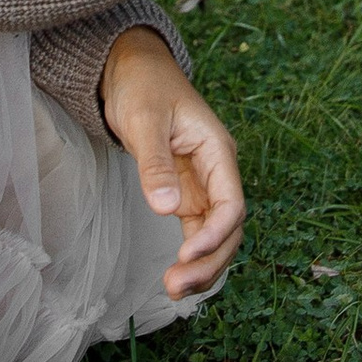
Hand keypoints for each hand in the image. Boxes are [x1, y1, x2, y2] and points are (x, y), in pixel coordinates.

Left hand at [100, 29, 244, 301]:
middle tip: (176, 287)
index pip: (231, 204)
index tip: (186, 256)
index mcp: (218, 151)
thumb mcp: (144, 120)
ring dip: (202, 266)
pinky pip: (197, 231)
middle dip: (209, 261)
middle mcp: (217, 172)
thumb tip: (165, 208)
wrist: (131, 70)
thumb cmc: (142, 87)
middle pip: (228, 228)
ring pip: (215, 236)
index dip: (214, 235)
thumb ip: (154, 164)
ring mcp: (203, 186)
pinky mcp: (186, 193)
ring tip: (173, 291)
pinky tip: (176, 279)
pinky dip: (191, 257)